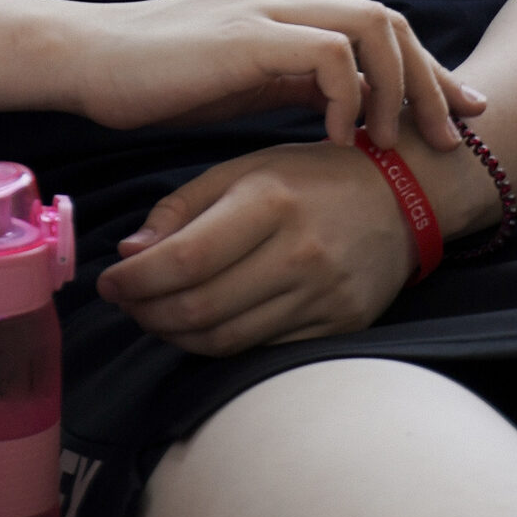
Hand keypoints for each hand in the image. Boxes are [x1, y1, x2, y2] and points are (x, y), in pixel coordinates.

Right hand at [69, 0, 484, 150]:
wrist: (92, 61)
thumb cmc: (164, 79)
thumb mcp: (251, 80)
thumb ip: (302, 81)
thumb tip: (359, 108)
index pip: (384, 26)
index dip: (430, 73)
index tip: (462, 117)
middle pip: (393, 23)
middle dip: (432, 84)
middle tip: (448, 141)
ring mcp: (272, 4)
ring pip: (376, 26)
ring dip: (399, 88)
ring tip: (391, 144)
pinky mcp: (251, 31)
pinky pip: (333, 53)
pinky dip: (350, 94)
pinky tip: (338, 136)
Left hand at [96, 141, 421, 353]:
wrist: (407, 195)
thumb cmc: (314, 176)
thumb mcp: (248, 167)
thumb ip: (184, 206)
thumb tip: (130, 252)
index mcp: (271, 200)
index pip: (185, 258)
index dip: (136, 279)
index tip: (109, 281)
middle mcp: (298, 252)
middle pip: (200, 307)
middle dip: (147, 312)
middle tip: (125, 303)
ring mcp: (322, 295)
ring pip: (226, 339)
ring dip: (175, 334)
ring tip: (155, 315)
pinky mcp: (337, 327)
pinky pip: (260, 349)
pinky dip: (219, 343)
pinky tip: (200, 326)